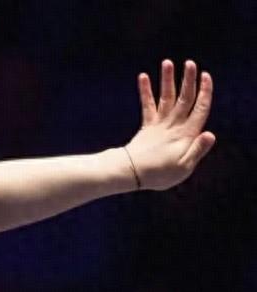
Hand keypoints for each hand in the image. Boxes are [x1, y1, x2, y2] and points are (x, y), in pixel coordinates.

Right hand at [124, 59, 214, 190]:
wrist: (133, 176)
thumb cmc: (158, 174)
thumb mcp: (183, 166)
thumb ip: (197, 149)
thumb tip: (210, 134)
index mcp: (187, 135)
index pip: (199, 108)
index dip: (204, 92)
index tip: (205, 75)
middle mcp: (176, 127)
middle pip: (184, 99)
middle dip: (188, 80)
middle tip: (188, 63)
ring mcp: (161, 126)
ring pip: (167, 98)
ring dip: (167, 81)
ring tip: (167, 63)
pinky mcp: (148, 127)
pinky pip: (148, 106)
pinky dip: (146, 92)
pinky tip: (143, 77)